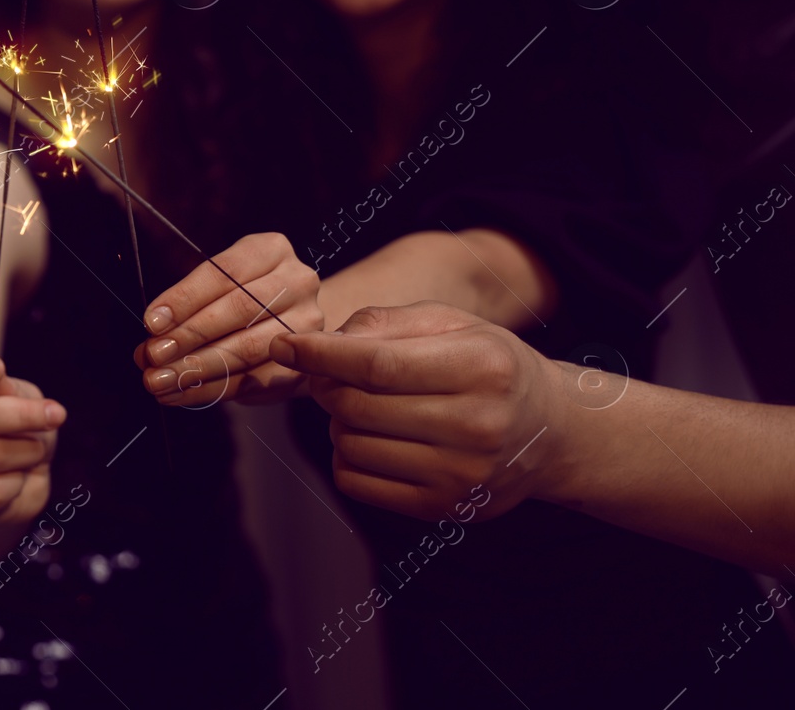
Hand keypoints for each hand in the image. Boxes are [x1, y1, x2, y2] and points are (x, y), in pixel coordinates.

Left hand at [135, 233, 323, 406]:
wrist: (295, 318)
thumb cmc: (245, 294)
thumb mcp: (221, 281)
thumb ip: (189, 302)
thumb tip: (153, 331)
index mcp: (271, 250)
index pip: (224, 272)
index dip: (185, 298)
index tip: (152, 322)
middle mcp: (298, 281)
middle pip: (238, 309)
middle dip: (189, 335)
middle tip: (153, 355)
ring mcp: (307, 323)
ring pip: (247, 348)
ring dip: (197, 367)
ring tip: (161, 379)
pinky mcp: (306, 362)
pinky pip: (255, 380)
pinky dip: (213, 389)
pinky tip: (182, 393)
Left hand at [271, 301, 569, 521]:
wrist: (548, 431)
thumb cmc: (487, 365)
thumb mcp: (450, 324)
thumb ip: (385, 322)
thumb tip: (322, 342)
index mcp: (481, 367)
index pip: (377, 364)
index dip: (320, 354)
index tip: (283, 345)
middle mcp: (476, 425)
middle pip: (356, 406)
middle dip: (327, 385)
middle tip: (333, 375)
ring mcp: (461, 475)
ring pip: (350, 445)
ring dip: (339, 421)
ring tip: (367, 408)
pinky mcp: (442, 509)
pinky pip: (355, 482)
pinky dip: (346, 457)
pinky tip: (373, 439)